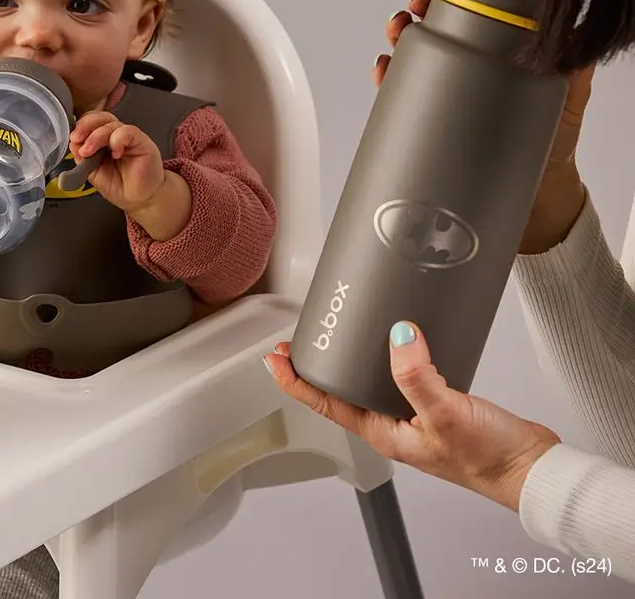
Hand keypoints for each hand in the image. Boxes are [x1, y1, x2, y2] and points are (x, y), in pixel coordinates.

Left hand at [70, 111, 165, 210]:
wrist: (141, 200)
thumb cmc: (121, 187)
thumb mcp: (93, 173)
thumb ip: (83, 158)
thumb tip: (73, 144)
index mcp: (104, 140)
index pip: (91, 123)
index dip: (80, 127)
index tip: (72, 139)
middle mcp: (116, 135)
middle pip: (100, 118)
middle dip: (85, 126)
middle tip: (76, 139)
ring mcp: (129, 137)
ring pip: (111, 123)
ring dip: (96, 136)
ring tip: (89, 152)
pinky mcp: (142, 141)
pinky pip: (127, 132)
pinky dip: (117, 140)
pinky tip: (115, 154)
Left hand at [264, 326, 560, 510]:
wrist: (532, 470)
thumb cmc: (489, 458)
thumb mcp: (445, 411)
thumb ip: (416, 375)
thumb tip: (398, 335)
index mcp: (384, 433)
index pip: (325, 404)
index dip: (296, 381)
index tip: (274, 358)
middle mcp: (393, 426)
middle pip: (340, 394)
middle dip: (315, 369)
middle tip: (295, 342)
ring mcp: (414, 417)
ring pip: (368, 385)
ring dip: (347, 363)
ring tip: (333, 338)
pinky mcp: (437, 405)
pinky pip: (400, 378)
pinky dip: (386, 359)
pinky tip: (393, 344)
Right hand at [376, 0, 591, 252]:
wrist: (534, 195)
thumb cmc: (554, 140)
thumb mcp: (568, 91)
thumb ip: (572, 59)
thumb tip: (576, 29)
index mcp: (501, 45)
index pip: (476, 2)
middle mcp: (471, 60)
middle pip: (438, 18)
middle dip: (422, 2)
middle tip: (420, 5)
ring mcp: (447, 86)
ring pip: (414, 46)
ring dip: (400, 30)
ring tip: (399, 31)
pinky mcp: (427, 115)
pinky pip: (399, 87)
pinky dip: (387, 73)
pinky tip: (385, 68)